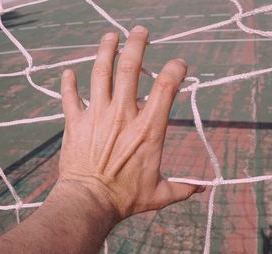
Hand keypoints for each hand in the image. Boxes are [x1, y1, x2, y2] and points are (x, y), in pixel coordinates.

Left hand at [58, 25, 203, 219]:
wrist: (88, 203)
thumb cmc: (125, 198)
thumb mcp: (159, 194)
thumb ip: (183, 188)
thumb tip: (203, 189)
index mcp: (148, 129)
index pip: (166, 87)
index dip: (175, 69)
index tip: (178, 64)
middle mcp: (123, 115)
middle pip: (130, 69)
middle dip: (136, 45)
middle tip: (140, 31)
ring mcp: (97, 116)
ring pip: (100, 73)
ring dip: (105, 51)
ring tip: (111, 36)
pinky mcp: (75, 123)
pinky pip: (69, 96)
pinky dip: (68, 83)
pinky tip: (68, 72)